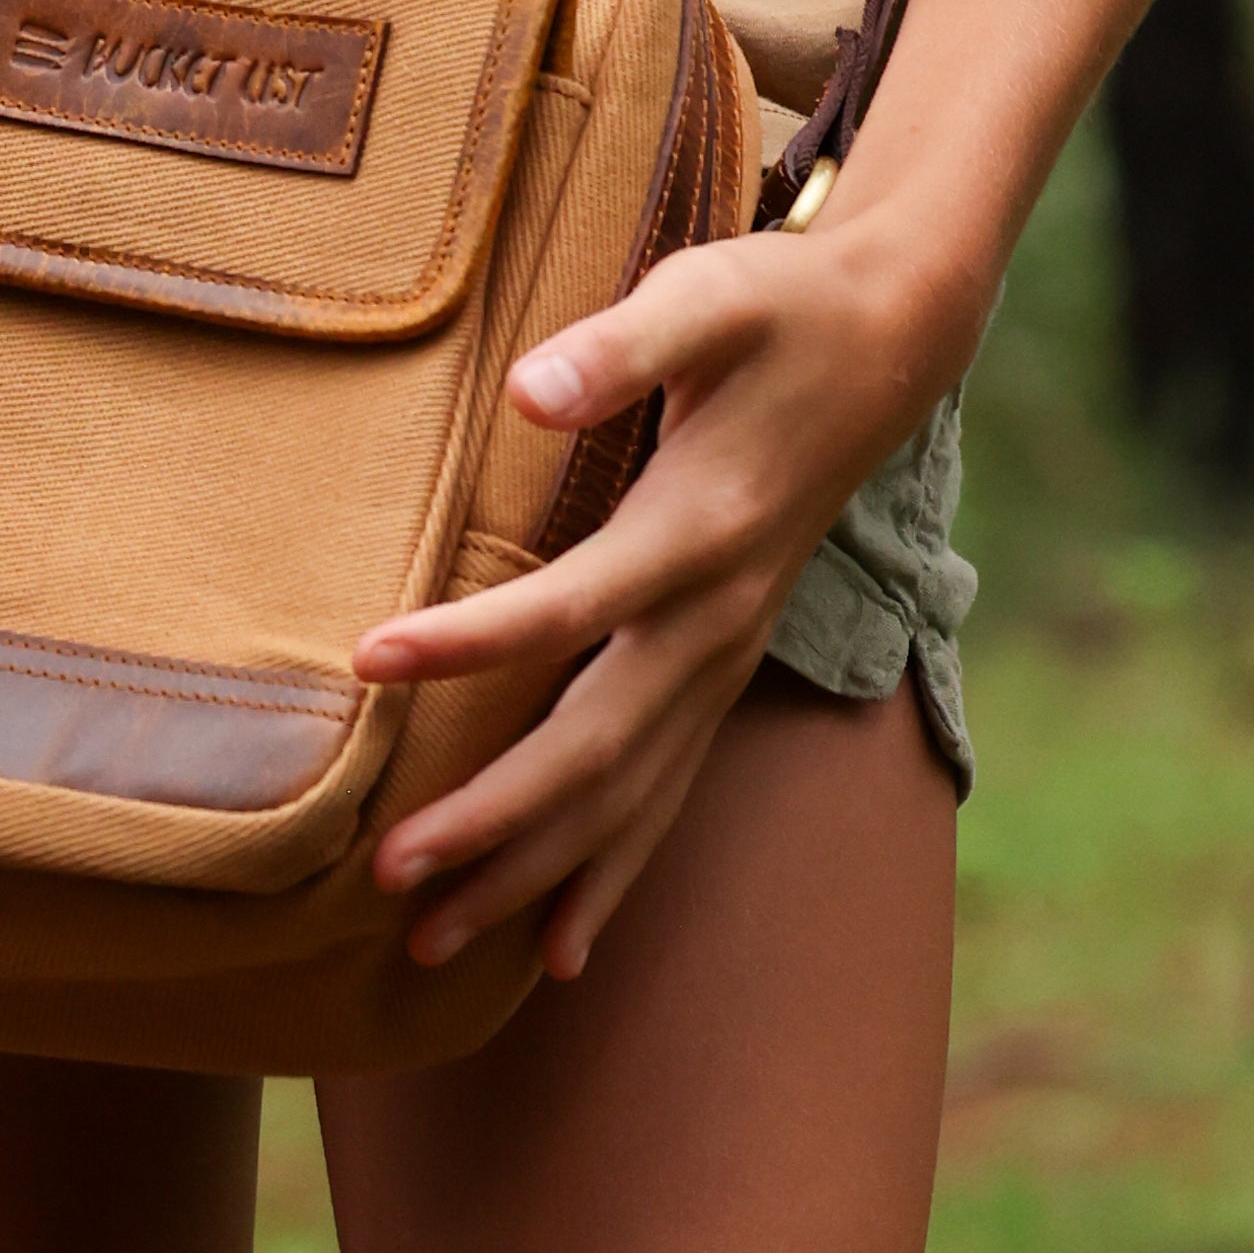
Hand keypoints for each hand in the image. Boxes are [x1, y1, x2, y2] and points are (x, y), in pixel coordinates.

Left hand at [353, 212, 983, 984]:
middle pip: (598, 747)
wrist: (886, 342)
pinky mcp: (719, 669)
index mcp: (699, 531)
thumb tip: (532, 390)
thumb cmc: (775, 311)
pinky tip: (559, 953)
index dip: (471, 639)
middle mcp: (715, 620)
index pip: (571, 603)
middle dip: (495, 820)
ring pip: (626, 798)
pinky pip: (664, 797)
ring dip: (532, 874)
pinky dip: (610, 876)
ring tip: (428, 946)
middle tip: (389, 875)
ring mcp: (723, 659)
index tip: (367, 662)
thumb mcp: (705, 299)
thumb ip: (622, 348)